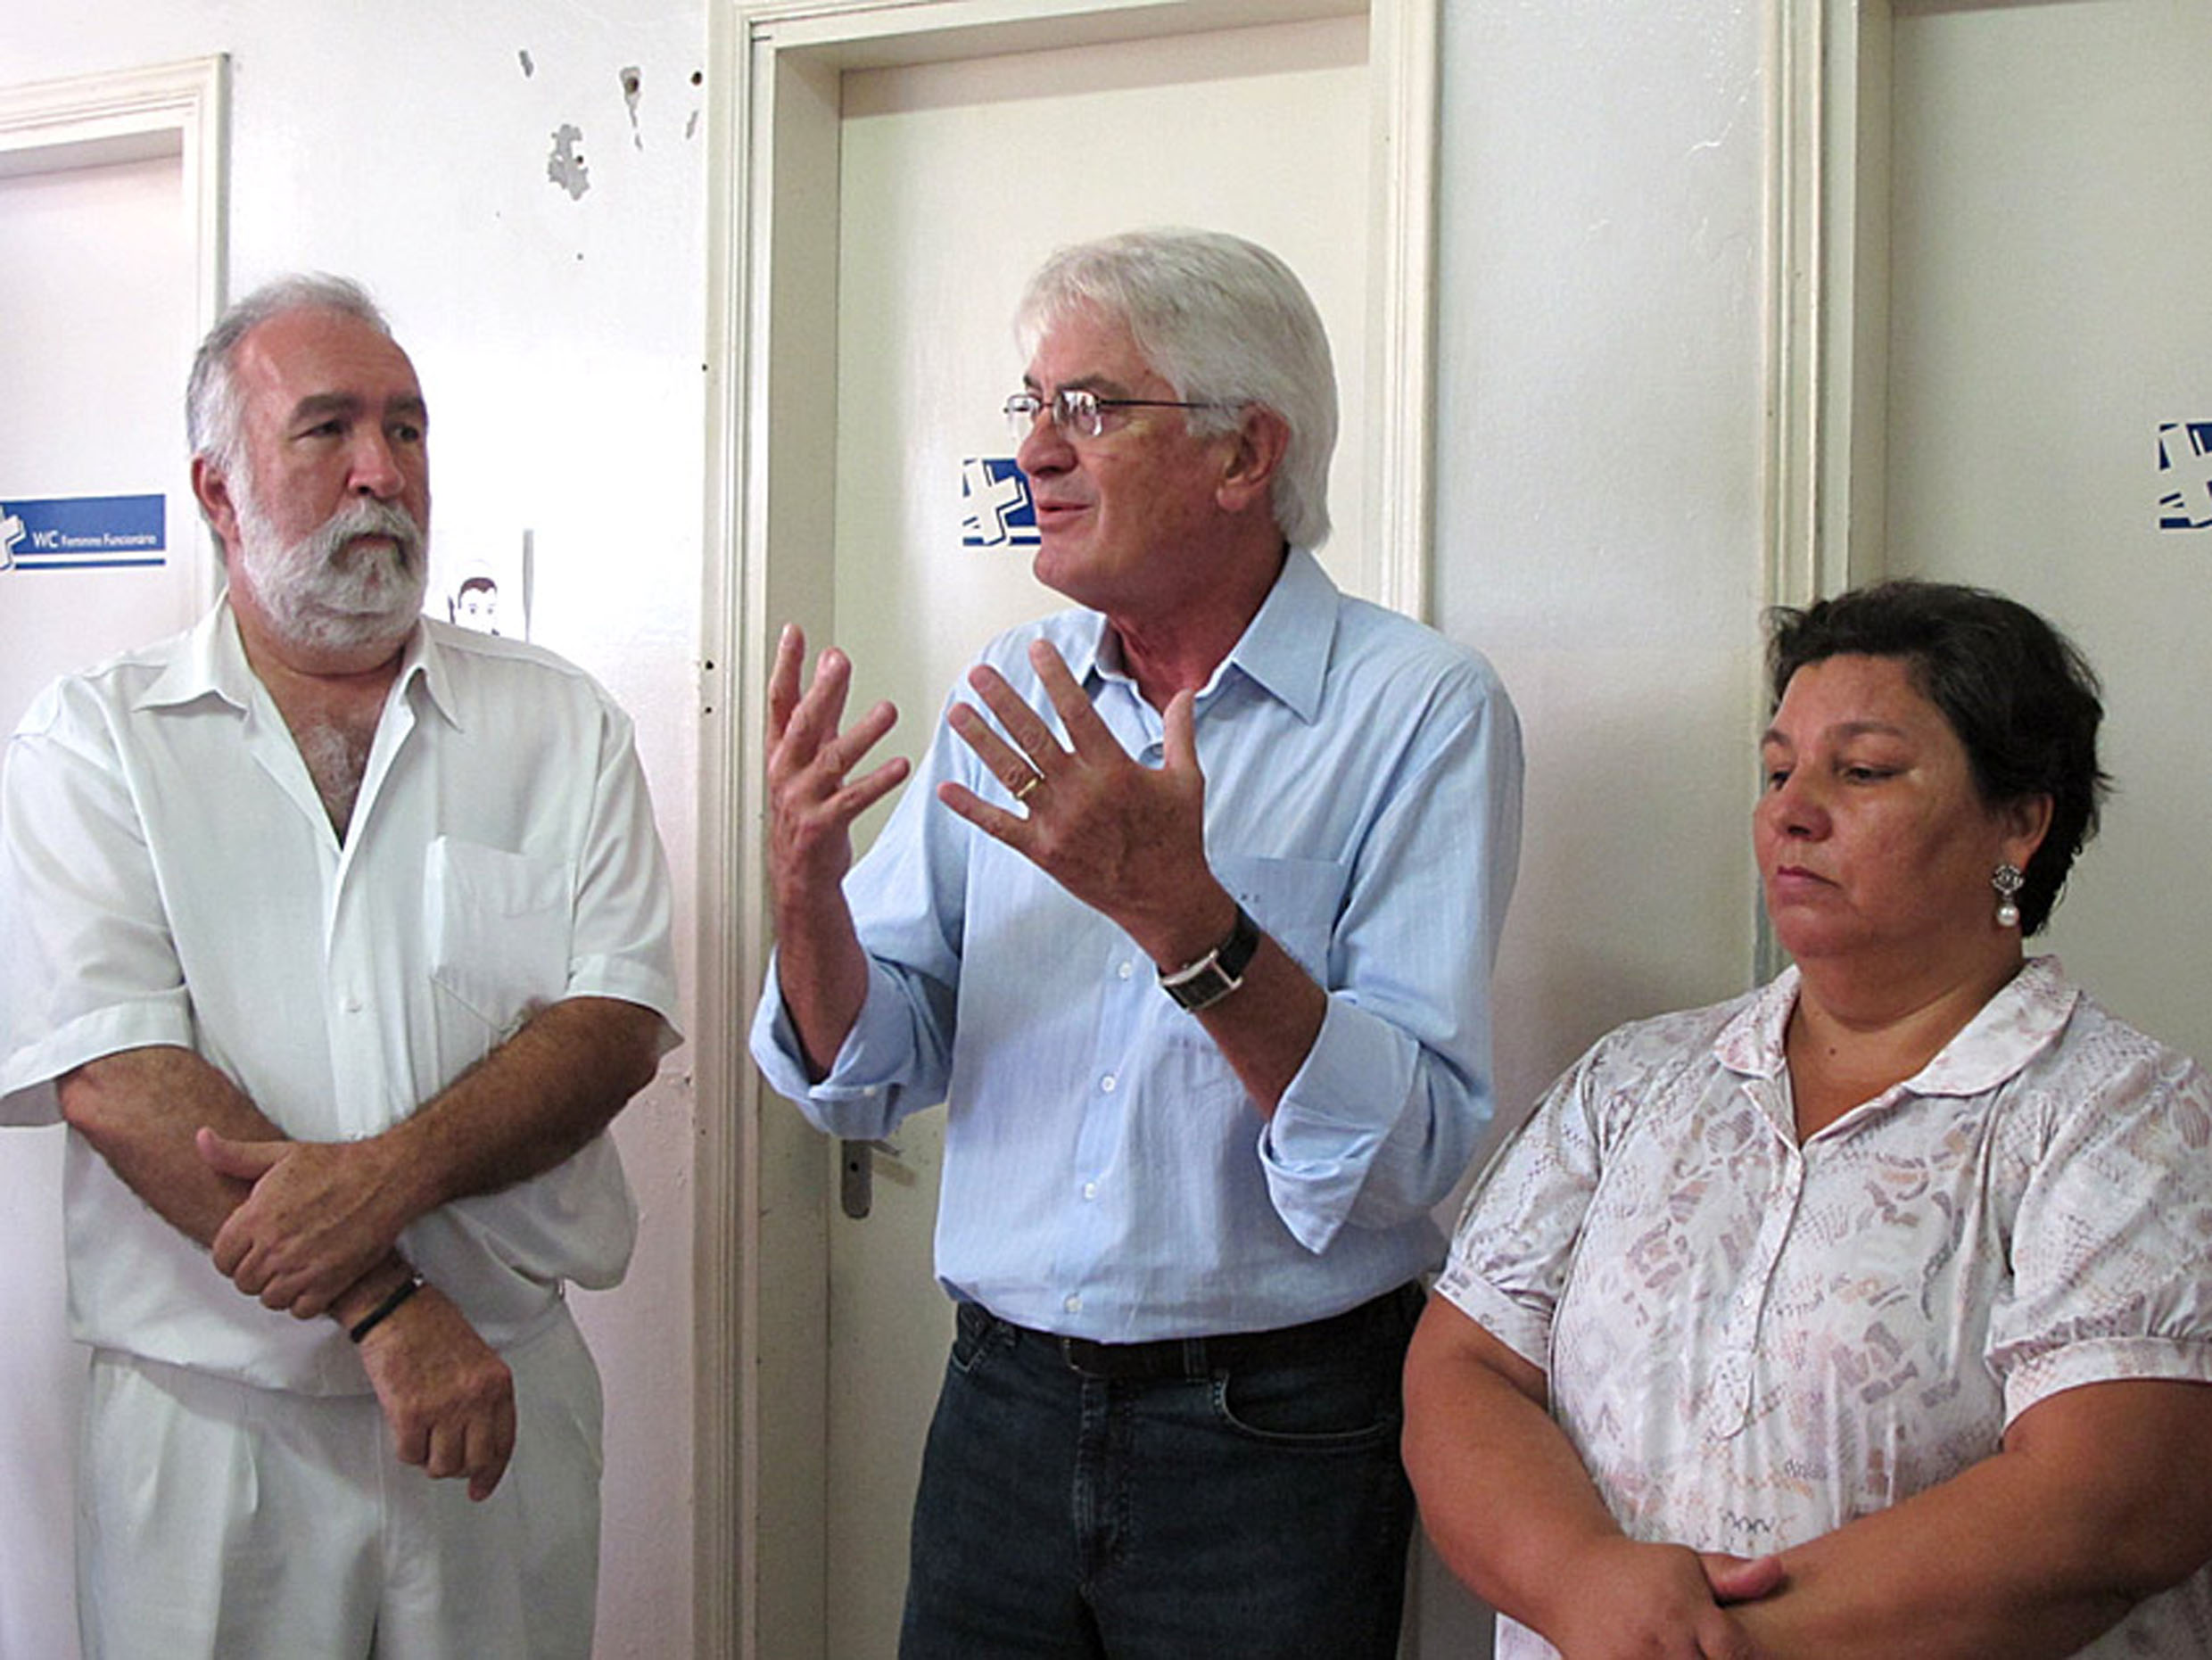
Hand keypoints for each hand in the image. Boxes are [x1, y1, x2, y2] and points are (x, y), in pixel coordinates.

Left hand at [199, 1129, 411, 1317]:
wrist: (385, 1179)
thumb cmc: (336, 1166)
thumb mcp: (281, 1154)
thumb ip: (234, 1155)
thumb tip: (200, 1138)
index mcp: (257, 1217)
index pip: (222, 1258)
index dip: (234, 1254)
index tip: (251, 1247)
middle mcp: (275, 1246)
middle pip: (244, 1282)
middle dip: (256, 1271)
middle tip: (276, 1255)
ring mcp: (302, 1267)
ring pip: (270, 1298)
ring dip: (279, 1287)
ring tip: (294, 1267)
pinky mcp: (330, 1282)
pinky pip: (300, 1310)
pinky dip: (305, 1300)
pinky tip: (313, 1279)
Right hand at [353, 1281, 516, 1500]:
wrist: (397, 1309)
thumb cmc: (433, 1328)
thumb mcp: (477, 1360)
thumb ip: (483, 1398)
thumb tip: (477, 1443)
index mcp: (498, 1384)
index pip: (504, 1444)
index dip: (491, 1472)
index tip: (480, 1488)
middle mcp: (476, 1398)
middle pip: (473, 1462)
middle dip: (457, 1468)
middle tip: (442, 1458)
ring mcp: (444, 1407)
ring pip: (441, 1466)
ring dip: (429, 1459)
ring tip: (422, 1435)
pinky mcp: (410, 1413)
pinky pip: (410, 1455)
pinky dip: (406, 1449)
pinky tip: (405, 1427)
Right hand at [765, 623, 908, 904]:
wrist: (800, 875)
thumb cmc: (807, 810)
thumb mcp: (810, 756)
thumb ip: (822, 709)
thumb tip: (831, 660)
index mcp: (781, 752)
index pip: (779, 700)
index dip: (785, 666)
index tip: (794, 633)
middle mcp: (787, 772)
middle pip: (802, 724)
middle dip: (820, 692)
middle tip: (840, 663)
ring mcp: (802, 800)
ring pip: (831, 761)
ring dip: (861, 734)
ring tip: (888, 711)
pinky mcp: (822, 826)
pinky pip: (852, 800)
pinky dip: (877, 782)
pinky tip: (900, 765)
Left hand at [937, 640, 1221, 963]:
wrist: (1165, 899)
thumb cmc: (1177, 837)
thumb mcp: (1187, 779)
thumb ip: (1180, 732)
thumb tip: (1185, 692)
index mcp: (1114, 768)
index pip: (1077, 712)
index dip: (1055, 677)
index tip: (1036, 649)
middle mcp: (1081, 791)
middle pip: (1033, 736)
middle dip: (1003, 701)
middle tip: (977, 673)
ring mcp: (1058, 822)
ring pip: (1011, 773)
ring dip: (981, 741)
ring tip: (956, 713)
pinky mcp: (1043, 851)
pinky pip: (1000, 825)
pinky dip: (971, 808)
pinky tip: (945, 788)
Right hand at [1543, 1537, 1771, 1659]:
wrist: (1571, 1575)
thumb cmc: (1639, 1571)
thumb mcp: (1686, 1563)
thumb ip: (1734, 1575)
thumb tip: (1776, 1570)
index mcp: (1683, 1608)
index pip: (1737, 1652)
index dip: (1744, 1656)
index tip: (1733, 1649)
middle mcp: (1658, 1638)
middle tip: (1700, 1647)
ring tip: (1678, 1650)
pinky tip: (1654, 1655)